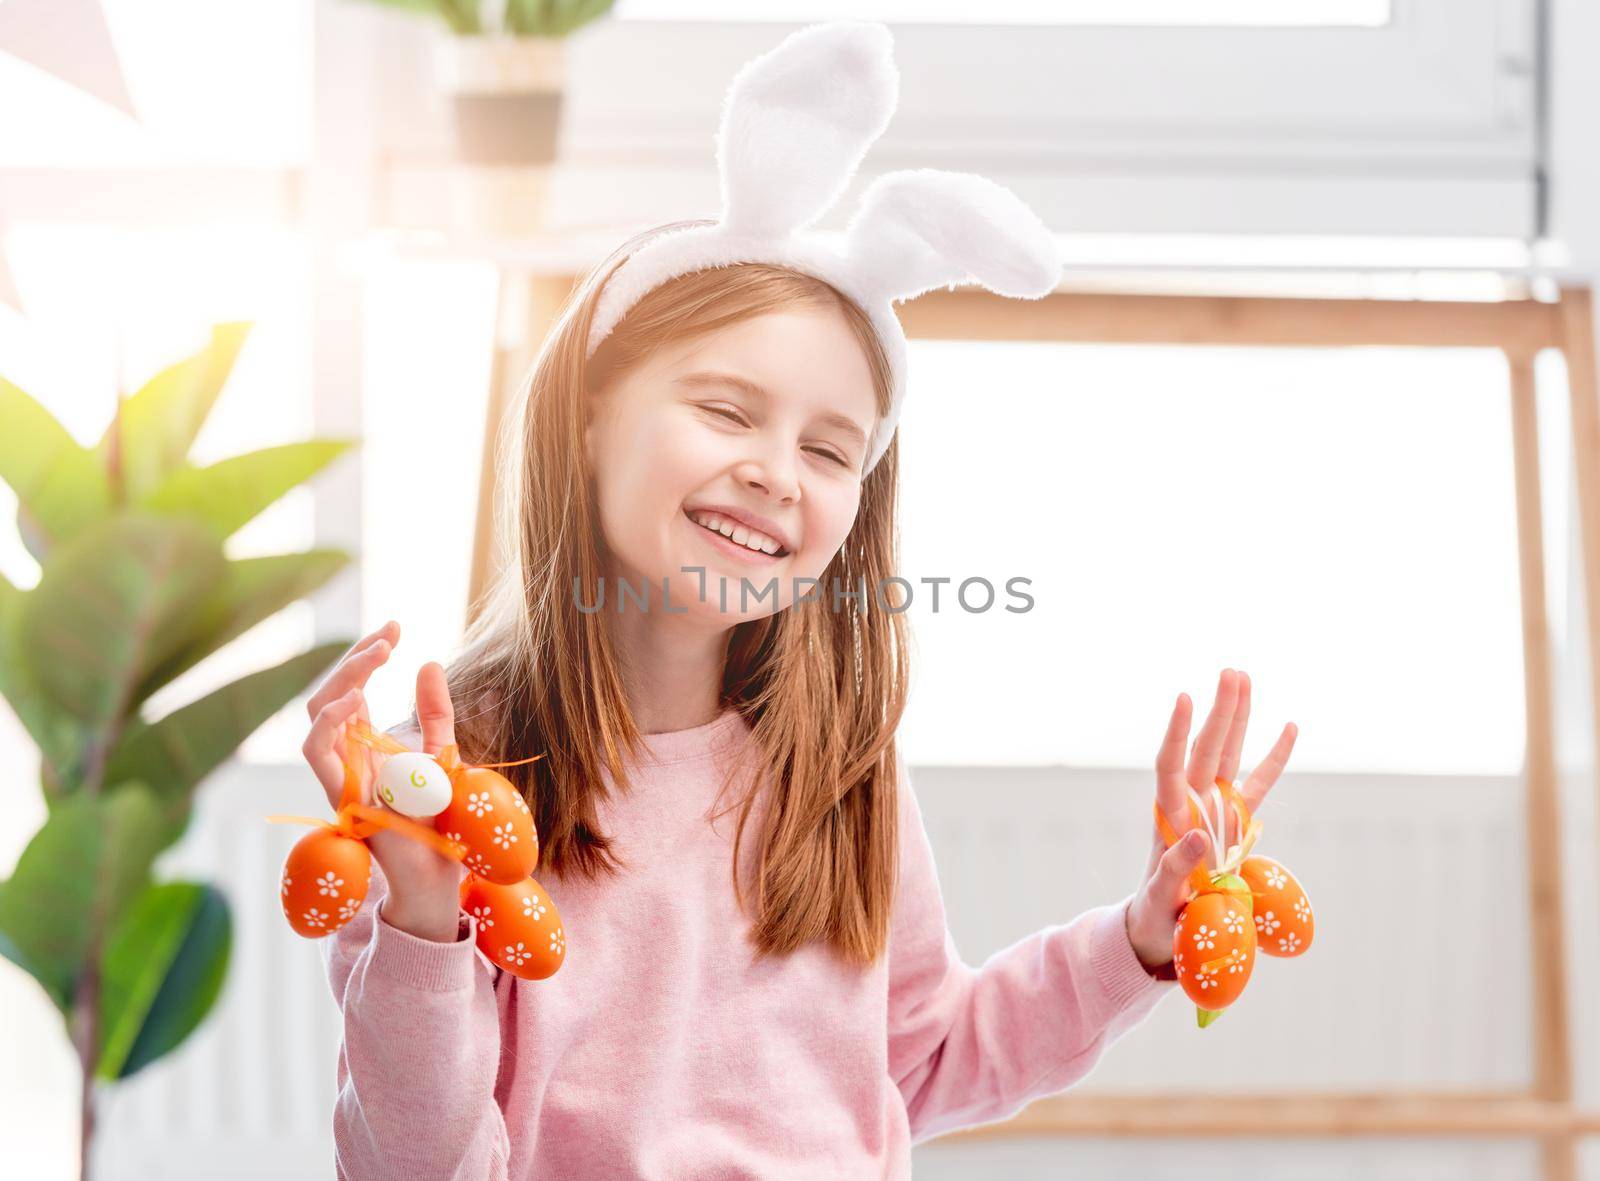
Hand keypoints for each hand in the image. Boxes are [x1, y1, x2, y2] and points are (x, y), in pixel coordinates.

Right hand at [301, 620, 463, 940]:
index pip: (352, 689)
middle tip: (389, 634)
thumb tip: (429, 662)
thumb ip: (435, 714)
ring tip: (377, 654)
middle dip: (354, 657)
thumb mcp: (442, 757)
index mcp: (366, 746)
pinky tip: (354, 696)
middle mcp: (346, 758)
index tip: (395, 626)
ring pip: (316, 715)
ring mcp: (340, 776)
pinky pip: (315, 753)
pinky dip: (327, 721)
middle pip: (330, 694)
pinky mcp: (341, 797)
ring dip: (342, 678)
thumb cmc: (436, 826)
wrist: (437, 880)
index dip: (366, 654)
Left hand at [1125, 668, 1297, 972]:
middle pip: (1207, 750)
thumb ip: (1175, 869)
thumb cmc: (1157, 915)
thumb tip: (1195, 837)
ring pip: (1229, 756)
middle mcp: (1191, 804)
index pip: (1171, 765)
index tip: (1186, 698)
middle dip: (1220, 712)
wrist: (1163, 928)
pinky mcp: (1234, 823)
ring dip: (1237, 719)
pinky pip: (1259, 785)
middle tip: (1232, 672)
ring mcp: (1214, 809)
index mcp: (1169, 817)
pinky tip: (1289, 727)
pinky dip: (1275, 758)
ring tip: (1243, 678)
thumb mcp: (1161, 898)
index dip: (1178, 733)